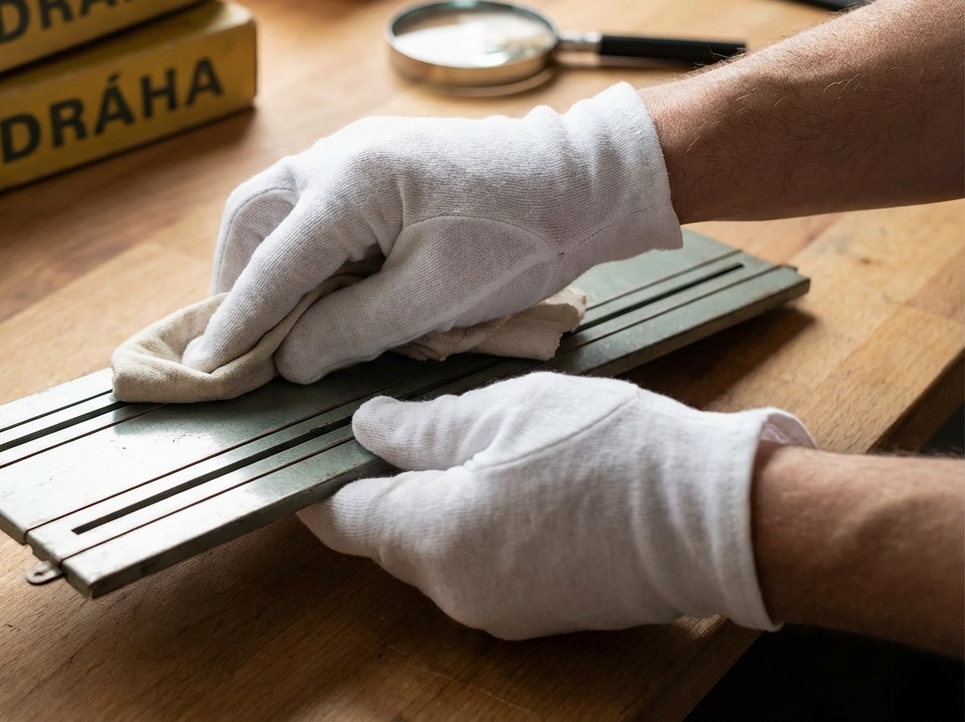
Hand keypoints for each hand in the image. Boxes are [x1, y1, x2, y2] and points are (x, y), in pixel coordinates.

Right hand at [182, 83, 681, 383]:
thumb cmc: (519, 237)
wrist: (583, 182)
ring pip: (277, 208)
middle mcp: (339, 156)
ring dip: (264, 264)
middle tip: (236, 343)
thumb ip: (351, 330)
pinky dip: (297, 251)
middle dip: (236, 282)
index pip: (272, 264)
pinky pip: (312, 208)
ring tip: (270, 324)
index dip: (236, 322)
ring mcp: (357, 154)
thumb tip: (287, 361)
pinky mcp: (378, 166)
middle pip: (253, 218)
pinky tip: (314, 293)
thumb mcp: (433, 298)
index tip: (205, 370)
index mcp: (351, 183)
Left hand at [299, 373, 814, 639]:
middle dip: (378, 484)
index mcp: (432, 539)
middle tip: (386, 421)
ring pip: (433, 550)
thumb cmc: (608, 449)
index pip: (341, 518)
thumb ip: (419, 427)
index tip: (305, 445)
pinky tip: (502, 477)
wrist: (717, 516)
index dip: (317, 481)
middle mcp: (454, 590)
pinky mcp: (538, 611)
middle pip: (385, 536)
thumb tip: (365, 428)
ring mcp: (498, 610)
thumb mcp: (501, 411)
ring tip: (454, 439)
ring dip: (430, 501)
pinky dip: (472, 523)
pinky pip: (479, 563)